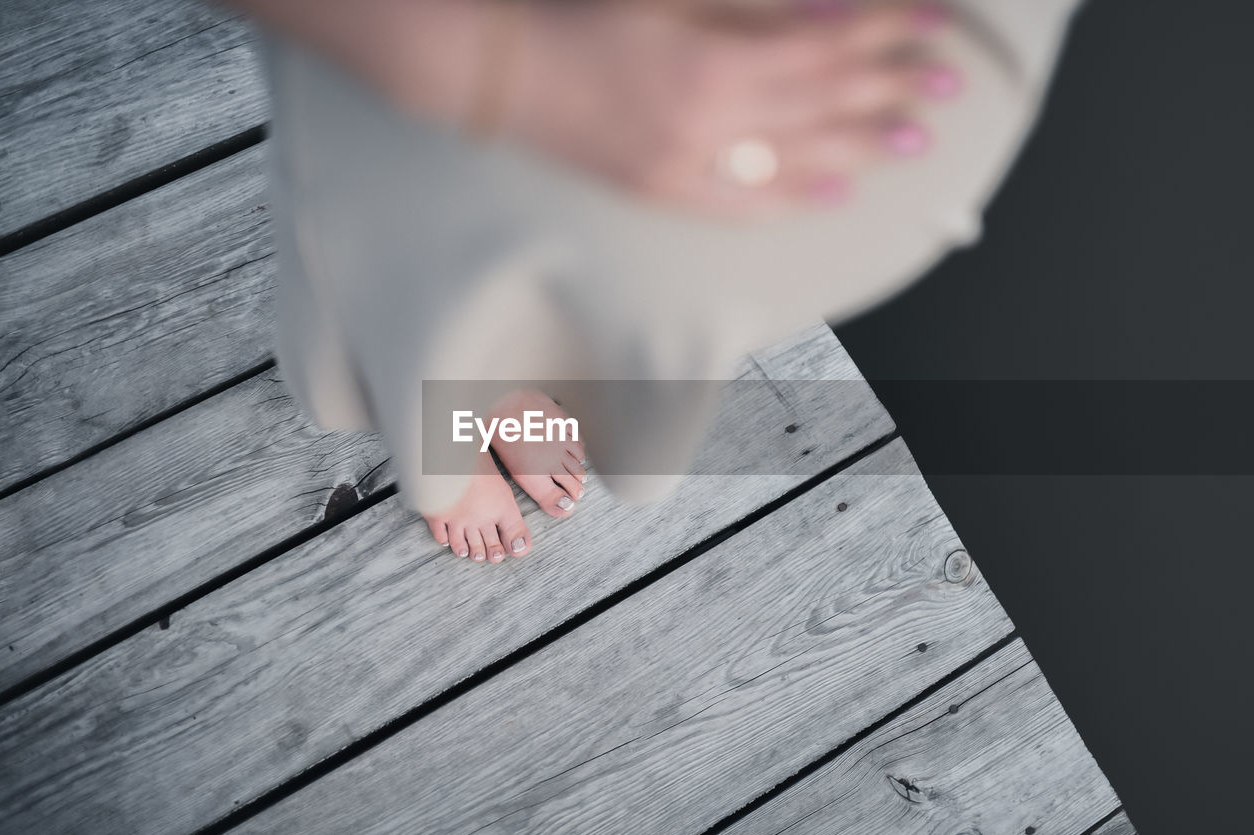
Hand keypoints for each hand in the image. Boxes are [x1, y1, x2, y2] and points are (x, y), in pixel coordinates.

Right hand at [502, 0, 960, 216]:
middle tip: (946, 82)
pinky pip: (744, 203)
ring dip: (861, 146)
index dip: (886, 31)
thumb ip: (758, 7)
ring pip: (796, 159)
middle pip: (823, 105)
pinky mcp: (664, 191)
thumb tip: (831, 14)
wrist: (501, 70)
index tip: (932, 22)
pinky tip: (835, 190)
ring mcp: (687, 166)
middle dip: (891, 88)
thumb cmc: (583, 16)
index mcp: (714, 62)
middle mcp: (709, 124)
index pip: (826, 47)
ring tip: (913, 137)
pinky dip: (794, 196)